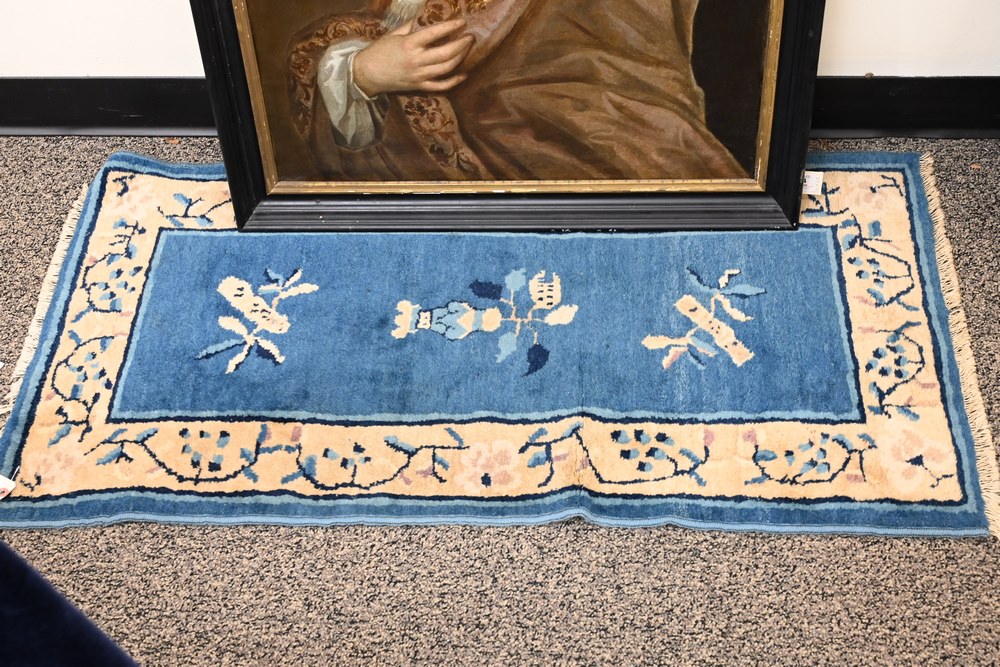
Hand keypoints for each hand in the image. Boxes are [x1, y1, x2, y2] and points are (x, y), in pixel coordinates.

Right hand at [353, 18, 473, 95]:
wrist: (367, 74)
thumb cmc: (379, 51)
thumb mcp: (393, 34)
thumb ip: (410, 25)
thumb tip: (424, 16)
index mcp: (409, 44)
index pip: (435, 33)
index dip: (451, 27)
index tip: (462, 22)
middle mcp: (417, 60)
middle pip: (446, 53)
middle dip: (461, 44)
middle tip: (470, 37)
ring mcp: (419, 75)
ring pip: (446, 68)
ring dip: (460, 58)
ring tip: (467, 49)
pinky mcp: (419, 87)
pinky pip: (440, 86)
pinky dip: (454, 81)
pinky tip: (464, 74)